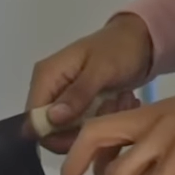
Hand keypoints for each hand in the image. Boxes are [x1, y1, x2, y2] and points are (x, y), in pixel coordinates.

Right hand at [27, 15, 155, 153]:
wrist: (139, 39)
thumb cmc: (119, 49)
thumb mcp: (102, 70)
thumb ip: (78, 94)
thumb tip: (52, 119)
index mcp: (46, 76)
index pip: (34, 119)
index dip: (54, 134)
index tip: (85, 132)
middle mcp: (49, 88)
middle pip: (51, 129)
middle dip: (82, 129)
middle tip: (111, 111)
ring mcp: (63, 96)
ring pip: (70, 130)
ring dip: (97, 123)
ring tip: (119, 103)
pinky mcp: (78, 103)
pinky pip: (82, 124)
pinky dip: (102, 119)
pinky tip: (120, 103)